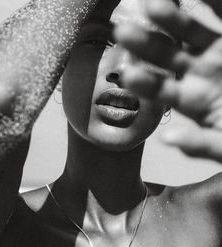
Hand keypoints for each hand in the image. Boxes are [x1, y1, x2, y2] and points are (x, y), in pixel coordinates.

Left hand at [115, 0, 221, 161]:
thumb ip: (201, 144)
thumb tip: (168, 139)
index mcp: (193, 101)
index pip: (162, 90)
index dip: (145, 83)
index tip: (128, 76)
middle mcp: (199, 74)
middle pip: (167, 56)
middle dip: (146, 44)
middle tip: (123, 33)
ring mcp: (215, 53)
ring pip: (189, 30)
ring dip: (170, 17)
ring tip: (152, 4)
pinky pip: (221, 14)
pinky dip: (210, 3)